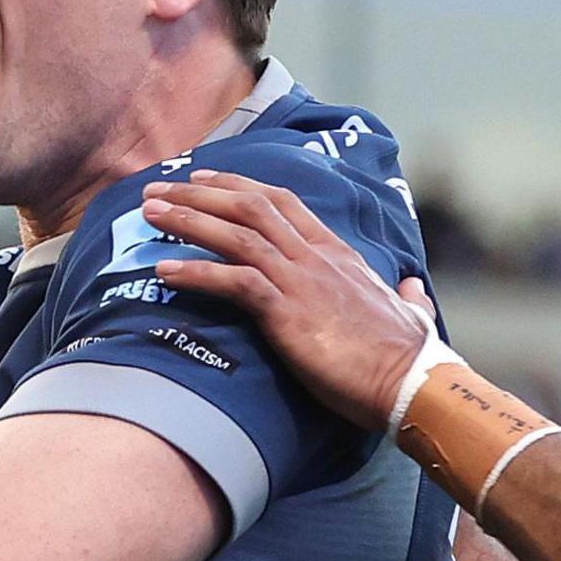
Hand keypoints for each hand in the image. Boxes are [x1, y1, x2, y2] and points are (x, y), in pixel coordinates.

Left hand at [139, 174, 433, 430]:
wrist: (409, 381)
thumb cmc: (408, 356)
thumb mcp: (410, 315)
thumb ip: (406, 298)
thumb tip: (412, 291)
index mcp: (338, 253)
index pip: (282, 202)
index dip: (237, 186)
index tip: (203, 178)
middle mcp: (315, 257)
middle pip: (249, 207)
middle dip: (198, 193)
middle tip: (157, 190)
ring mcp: (301, 281)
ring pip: (235, 234)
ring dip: (187, 220)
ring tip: (149, 215)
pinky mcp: (287, 312)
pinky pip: (233, 281)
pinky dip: (195, 271)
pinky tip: (163, 270)